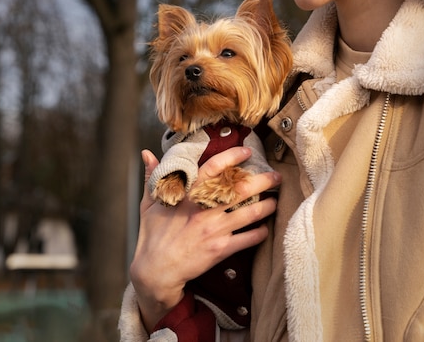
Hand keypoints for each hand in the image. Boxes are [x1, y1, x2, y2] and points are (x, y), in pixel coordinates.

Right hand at [130, 147, 279, 331]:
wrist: (156, 271)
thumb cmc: (152, 236)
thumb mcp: (149, 203)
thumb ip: (152, 177)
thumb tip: (147, 154)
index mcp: (188, 195)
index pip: (213, 169)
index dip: (232, 158)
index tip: (246, 152)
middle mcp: (204, 210)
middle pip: (241, 189)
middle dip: (263, 180)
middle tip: (276, 176)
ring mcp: (215, 229)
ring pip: (251, 213)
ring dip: (267, 205)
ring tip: (275, 201)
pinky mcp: (221, 249)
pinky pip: (249, 239)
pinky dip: (261, 233)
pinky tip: (265, 228)